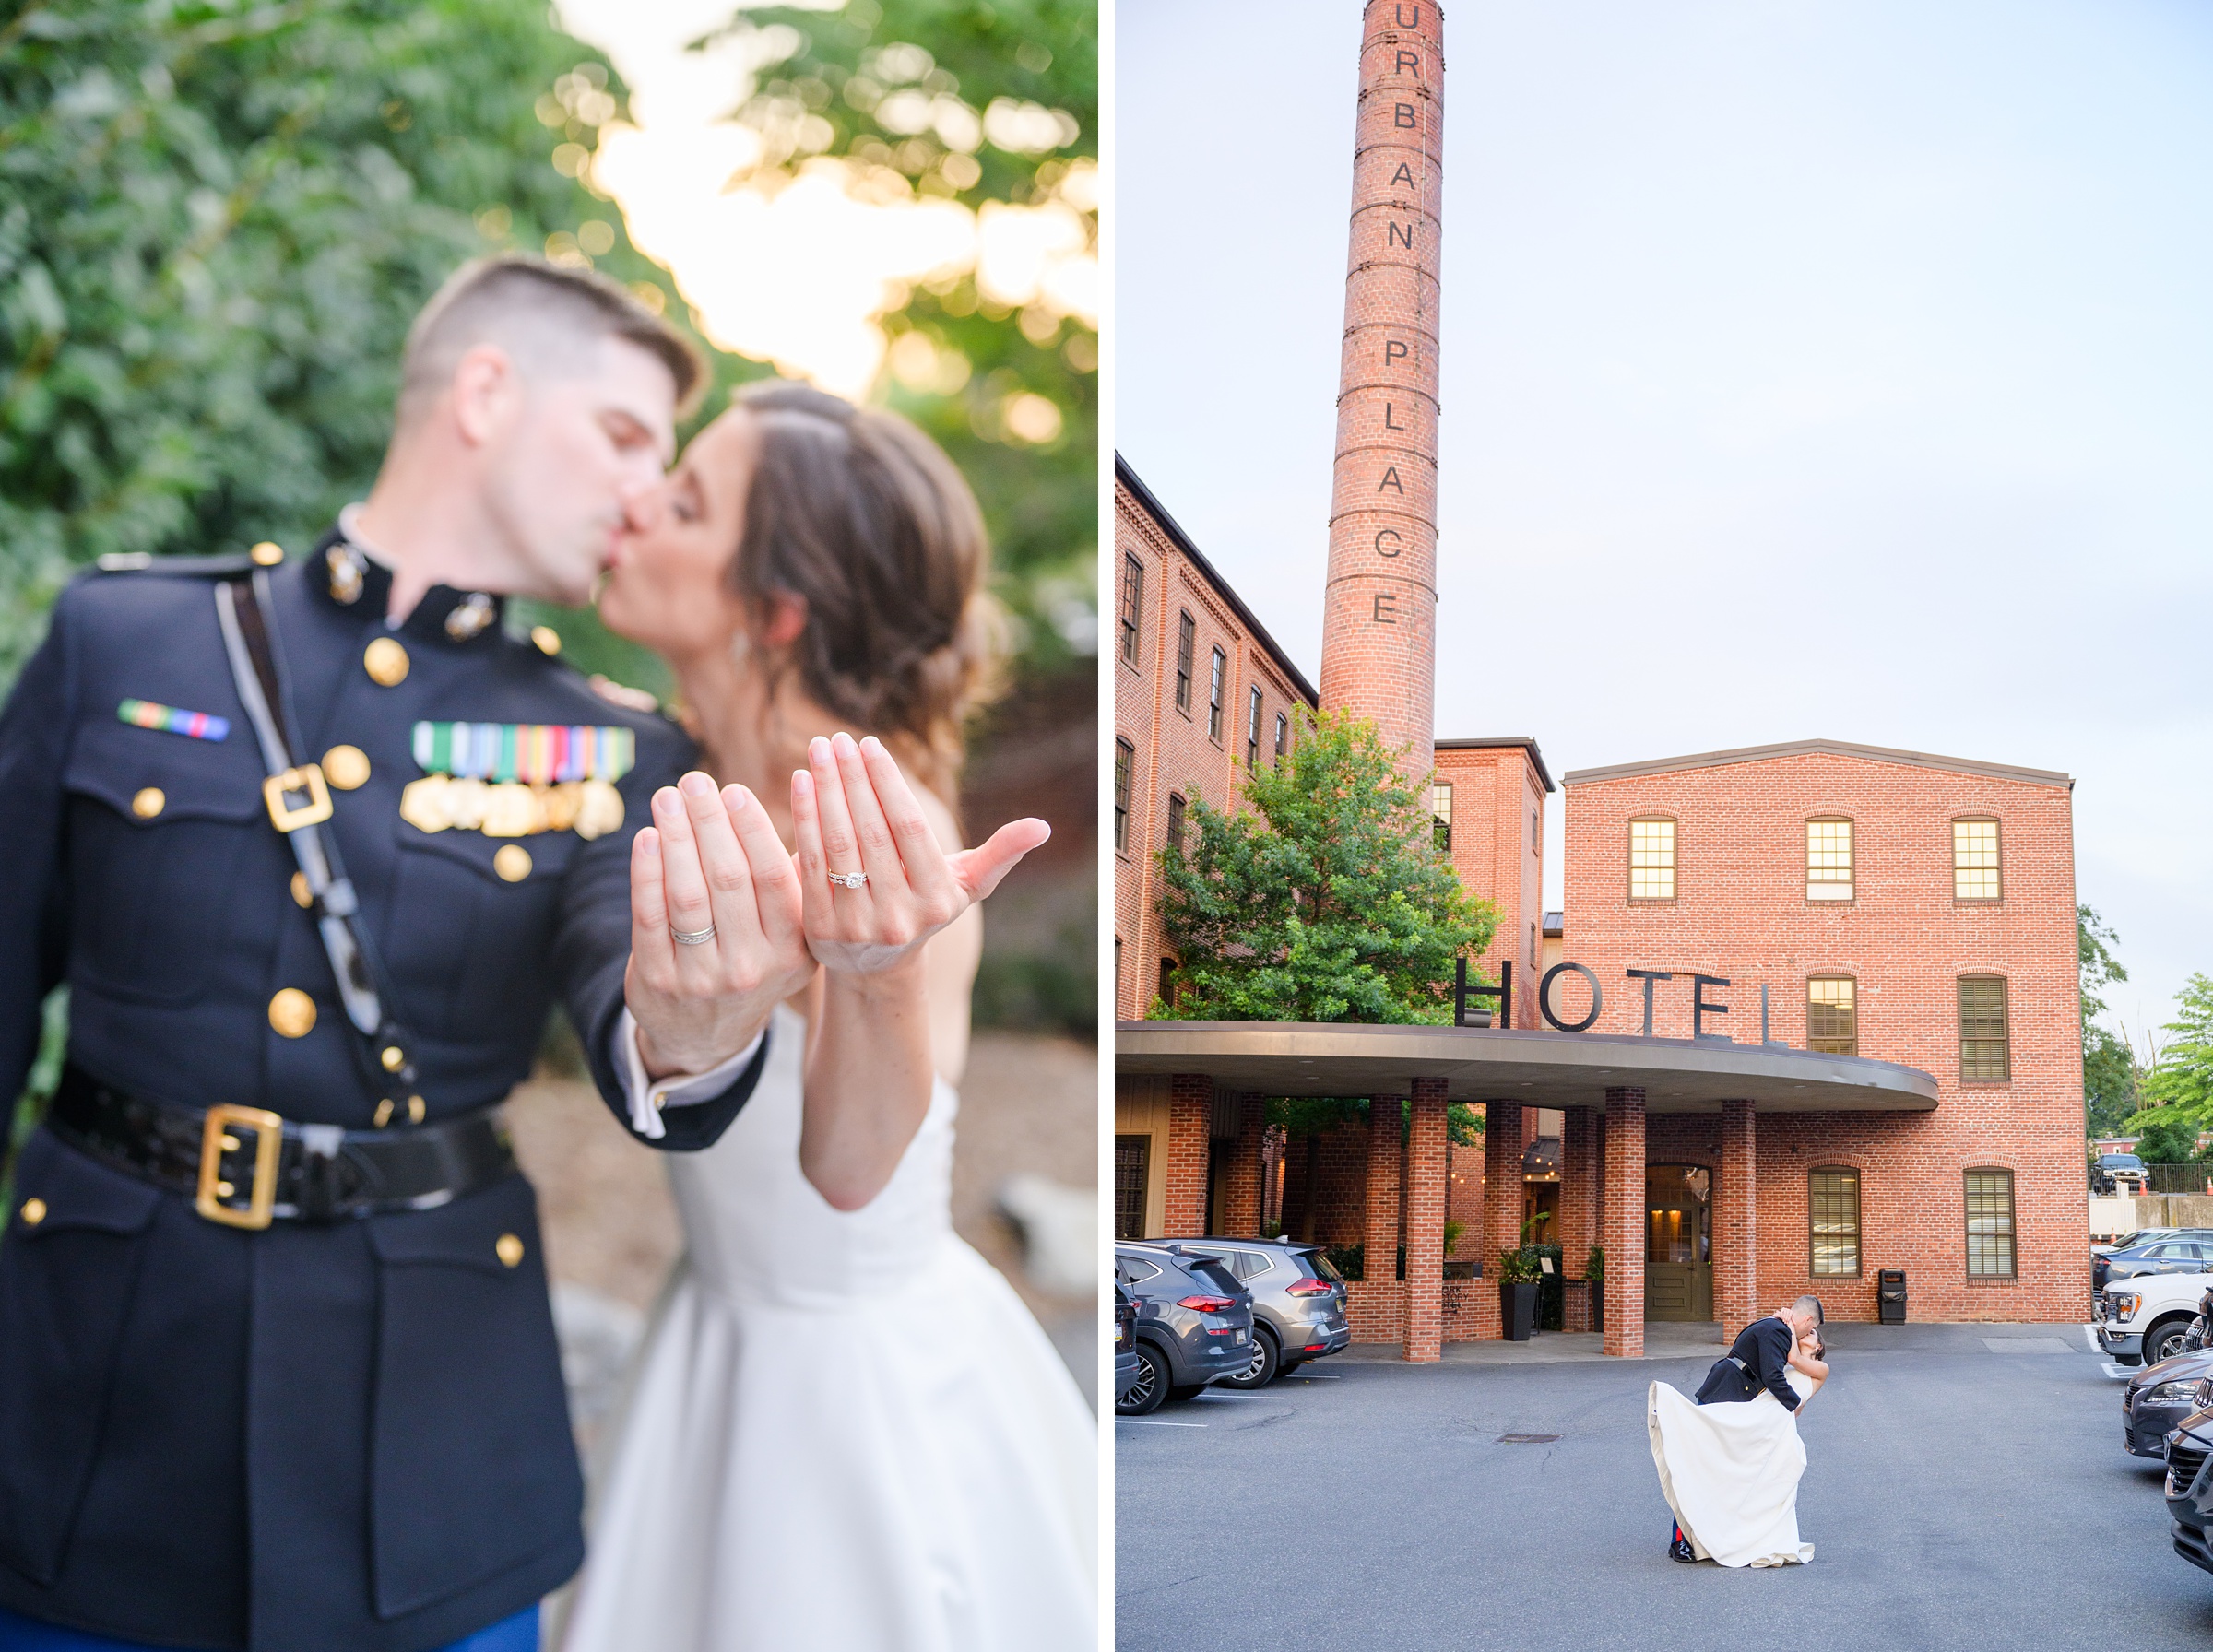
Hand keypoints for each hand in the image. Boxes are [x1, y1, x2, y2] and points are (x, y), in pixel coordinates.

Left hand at [626, 772, 812, 1078]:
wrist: (707, 1033)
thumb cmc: (754, 959)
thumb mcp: (791, 936)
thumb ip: (797, 882)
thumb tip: (811, 799)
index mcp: (791, 949)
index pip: (770, 877)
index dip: (750, 829)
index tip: (732, 790)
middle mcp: (751, 968)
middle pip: (727, 879)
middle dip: (708, 822)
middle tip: (694, 781)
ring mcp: (702, 979)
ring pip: (687, 895)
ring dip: (675, 838)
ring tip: (667, 798)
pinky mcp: (658, 982)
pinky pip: (649, 917)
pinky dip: (645, 872)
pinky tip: (646, 837)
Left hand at [790, 731, 1048, 976]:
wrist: (877, 965)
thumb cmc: (926, 905)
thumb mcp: (966, 885)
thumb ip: (1001, 854)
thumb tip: (1043, 826)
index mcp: (936, 900)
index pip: (908, 828)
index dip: (887, 782)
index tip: (869, 744)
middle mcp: (898, 917)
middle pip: (871, 833)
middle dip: (851, 779)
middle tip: (837, 738)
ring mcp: (857, 926)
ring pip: (838, 845)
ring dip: (824, 791)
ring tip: (818, 750)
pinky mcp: (819, 930)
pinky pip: (809, 863)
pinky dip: (803, 819)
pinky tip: (800, 782)